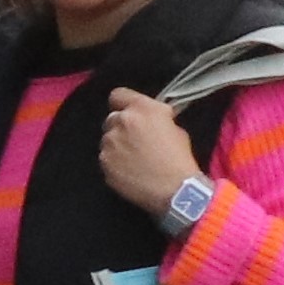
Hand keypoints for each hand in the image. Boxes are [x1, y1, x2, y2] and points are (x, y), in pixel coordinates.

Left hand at [97, 89, 193, 217]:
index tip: (129, 112)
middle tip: (134, 140)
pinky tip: (129, 170)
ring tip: (133, 158)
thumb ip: (156, 118)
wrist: (175, 190)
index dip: (123, 103)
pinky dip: (114, 162)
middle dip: (121, 126)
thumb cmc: (179, 158)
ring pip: (107, 139)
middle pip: (112, 118)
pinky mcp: (104, 163)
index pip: (118, 95)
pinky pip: (106, 158)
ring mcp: (109, 143)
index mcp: (142, 109)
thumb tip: (148, 119)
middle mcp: (121, 122)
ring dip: (116, 144)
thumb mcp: (175, 128)